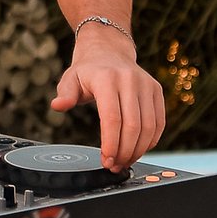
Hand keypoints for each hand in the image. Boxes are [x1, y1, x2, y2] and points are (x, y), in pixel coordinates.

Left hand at [50, 29, 165, 170]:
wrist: (109, 52)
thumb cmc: (88, 71)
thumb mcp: (70, 79)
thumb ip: (65, 94)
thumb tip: (57, 105)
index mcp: (107, 78)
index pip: (112, 118)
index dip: (111, 143)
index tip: (106, 160)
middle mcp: (130, 79)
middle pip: (133, 126)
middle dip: (124, 152)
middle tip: (114, 166)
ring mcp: (146, 84)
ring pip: (149, 127)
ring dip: (138, 150)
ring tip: (125, 162)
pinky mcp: (156, 91)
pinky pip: (159, 122)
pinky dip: (150, 141)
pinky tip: (138, 150)